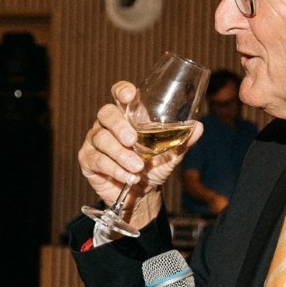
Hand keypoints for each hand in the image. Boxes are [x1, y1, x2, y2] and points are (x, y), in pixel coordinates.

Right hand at [79, 82, 200, 229]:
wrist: (142, 195)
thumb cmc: (153, 168)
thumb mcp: (171, 154)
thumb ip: (182, 140)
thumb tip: (198, 127)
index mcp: (128, 116)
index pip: (120, 94)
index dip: (122, 91)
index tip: (130, 96)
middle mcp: (108, 125)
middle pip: (106, 113)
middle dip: (119, 126)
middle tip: (133, 140)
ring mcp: (95, 141)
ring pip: (101, 139)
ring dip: (121, 154)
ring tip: (138, 168)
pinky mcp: (88, 160)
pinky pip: (97, 160)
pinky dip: (114, 169)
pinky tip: (128, 177)